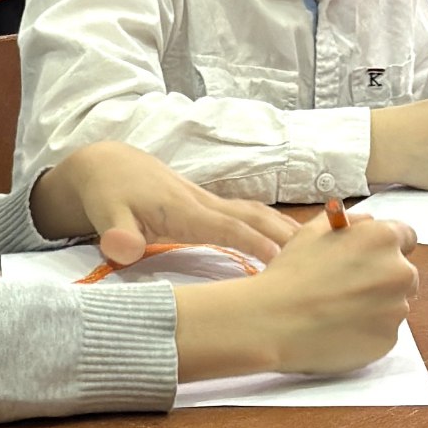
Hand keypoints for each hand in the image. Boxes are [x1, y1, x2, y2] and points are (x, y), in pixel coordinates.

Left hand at [29, 142, 297, 268]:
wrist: (106, 165)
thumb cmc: (108, 195)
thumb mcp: (105, 216)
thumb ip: (116, 236)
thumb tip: (123, 251)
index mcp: (183, 210)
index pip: (228, 228)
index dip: (256, 244)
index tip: (285, 261)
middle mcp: (203, 203)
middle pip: (254, 217)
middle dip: (286, 235)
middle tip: (323, 258)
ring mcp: (207, 202)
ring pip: (255, 213)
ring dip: (286, 228)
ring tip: (320, 250)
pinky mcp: (207, 205)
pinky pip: (246, 214)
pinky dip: (272, 224)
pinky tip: (289, 240)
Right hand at [174, 211, 418, 379]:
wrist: (275, 320)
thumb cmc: (291, 272)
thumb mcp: (315, 231)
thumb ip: (351, 223)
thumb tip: (369, 224)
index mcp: (383, 239)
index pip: (407, 237)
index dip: (387, 247)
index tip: (372, 256)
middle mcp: (399, 272)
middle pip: (404, 274)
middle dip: (383, 278)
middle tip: (348, 287)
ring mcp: (396, 309)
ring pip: (394, 305)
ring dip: (375, 306)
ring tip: (336, 310)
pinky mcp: (388, 340)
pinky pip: (383, 332)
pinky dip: (367, 331)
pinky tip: (338, 328)